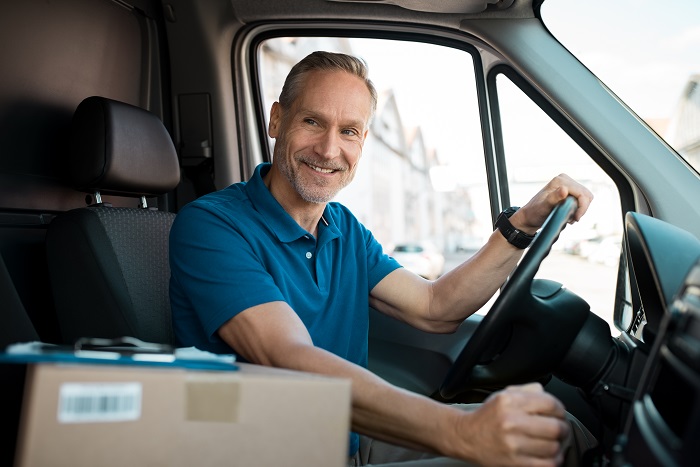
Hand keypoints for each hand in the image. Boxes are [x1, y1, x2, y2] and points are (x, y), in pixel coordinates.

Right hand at [455, 383, 569, 465]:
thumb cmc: (487, 417)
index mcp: (509, 401)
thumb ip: (526, 390)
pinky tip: (549, 454)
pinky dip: (554, 460)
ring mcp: (513, 444)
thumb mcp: (503, 395)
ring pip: (554, 447)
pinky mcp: (514, 463)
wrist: (466, 437)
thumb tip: (546, 393)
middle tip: (560, 429)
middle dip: (563, 428)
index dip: (560, 409)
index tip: (559, 413)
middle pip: (555, 427)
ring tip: (553, 442)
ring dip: (558, 445)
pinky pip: (547, 464)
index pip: (550, 403)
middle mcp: (511, 421)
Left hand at [509, 174, 592, 234]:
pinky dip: (578, 208)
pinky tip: (569, 214)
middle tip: (571, 219)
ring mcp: (567, 184)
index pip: (582, 194)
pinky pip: (582, 199)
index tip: (575, 219)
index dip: (582, 208)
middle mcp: (564, 179)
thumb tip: (564, 190)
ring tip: (569, 217)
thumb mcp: (544, 207)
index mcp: (560, 181)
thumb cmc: (535, 212)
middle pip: (586, 195)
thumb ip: (554, 198)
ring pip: (586, 197)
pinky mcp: (569, 190)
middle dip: (581, 209)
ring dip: (580, 209)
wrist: (530, 216)